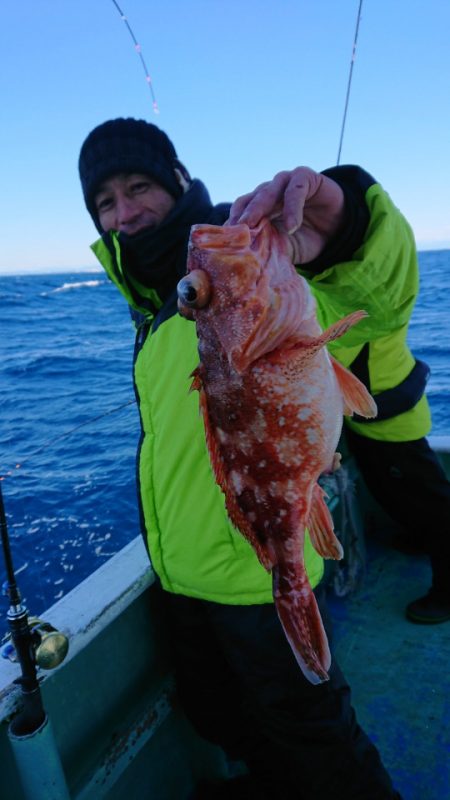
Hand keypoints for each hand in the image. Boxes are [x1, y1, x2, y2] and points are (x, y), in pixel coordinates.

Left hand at [227, 167, 344, 263]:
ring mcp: (285, 182)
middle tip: (233, 231)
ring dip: (259, 208)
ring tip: (252, 225)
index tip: (224, 242)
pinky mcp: (304, 177)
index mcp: (258, 209)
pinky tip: (292, 225)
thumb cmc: (306, 238)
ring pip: (267, 192)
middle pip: (249, 201)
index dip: (232, 226)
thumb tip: (248, 266)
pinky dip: (292, 208)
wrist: (338, 228)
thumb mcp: (285, 248)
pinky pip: (295, 190)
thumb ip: (269, 249)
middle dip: (240, 216)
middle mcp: (268, 193)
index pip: (240, 213)